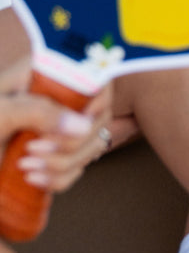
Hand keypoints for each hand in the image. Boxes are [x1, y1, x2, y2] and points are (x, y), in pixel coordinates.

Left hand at [0, 57, 113, 193]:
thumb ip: (38, 111)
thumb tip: (83, 124)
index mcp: (41, 74)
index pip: (92, 75)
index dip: (95, 99)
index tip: (77, 121)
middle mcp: (53, 97)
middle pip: (97, 114)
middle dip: (73, 141)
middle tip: (36, 151)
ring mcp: (53, 127)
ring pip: (89, 144)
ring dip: (65, 163)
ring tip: (28, 168)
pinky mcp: (50, 155)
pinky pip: (76, 168)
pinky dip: (61, 178)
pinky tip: (34, 179)